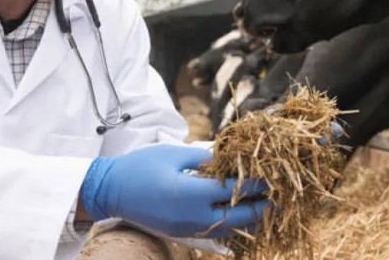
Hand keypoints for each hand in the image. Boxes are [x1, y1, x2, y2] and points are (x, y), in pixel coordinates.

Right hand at [79, 144, 269, 238]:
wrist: (108, 190)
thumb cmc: (141, 166)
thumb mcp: (176, 154)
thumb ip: (207, 158)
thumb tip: (233, 159)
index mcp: (190, 194)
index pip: (234, 190)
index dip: (257, 183)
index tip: (276, 175)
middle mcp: (191, 217)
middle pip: (237, 218)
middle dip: (261, 208)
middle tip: (280, 196)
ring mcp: (186, 229)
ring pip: (227, 230)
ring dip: (248, 220)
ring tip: (266, 207)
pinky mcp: (180, 233)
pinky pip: (213, 233)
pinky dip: (230, 227)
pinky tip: (241, 217)